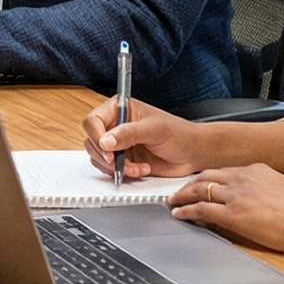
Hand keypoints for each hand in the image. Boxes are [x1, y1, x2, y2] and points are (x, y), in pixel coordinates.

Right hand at [81, 97, 209, 180]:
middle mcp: (115, 126)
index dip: (96, 137)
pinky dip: (122, 174)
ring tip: (137, 167)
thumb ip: (128, 134)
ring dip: (115, 167)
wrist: (192, 153)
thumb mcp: (154, 130)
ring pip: (98, 158)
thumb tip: (105, 142)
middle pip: (91, 141)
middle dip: (106, 157)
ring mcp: (118, 145)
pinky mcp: (123, 161)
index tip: (107, 151)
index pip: (93, 121)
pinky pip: (109, 170)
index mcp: (119, 109)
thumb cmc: (178, 133)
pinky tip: (140, 170)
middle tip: (119, 164)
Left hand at [167, 165, 283, 256]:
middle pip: (206, 176)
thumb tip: (252, 201)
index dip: (209, 178)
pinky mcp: (233, 214)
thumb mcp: (281, 190)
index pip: (224, 171)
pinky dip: (186, 211)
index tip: (201, 183)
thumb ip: (262, 190)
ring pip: (200, 190)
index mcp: (256, 170)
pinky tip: (179, 214)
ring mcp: (236, 195)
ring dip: (182, 196)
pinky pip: (201, 210)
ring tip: (173, 201)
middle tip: (179, 191)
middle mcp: (243, 178)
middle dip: (189, 184)